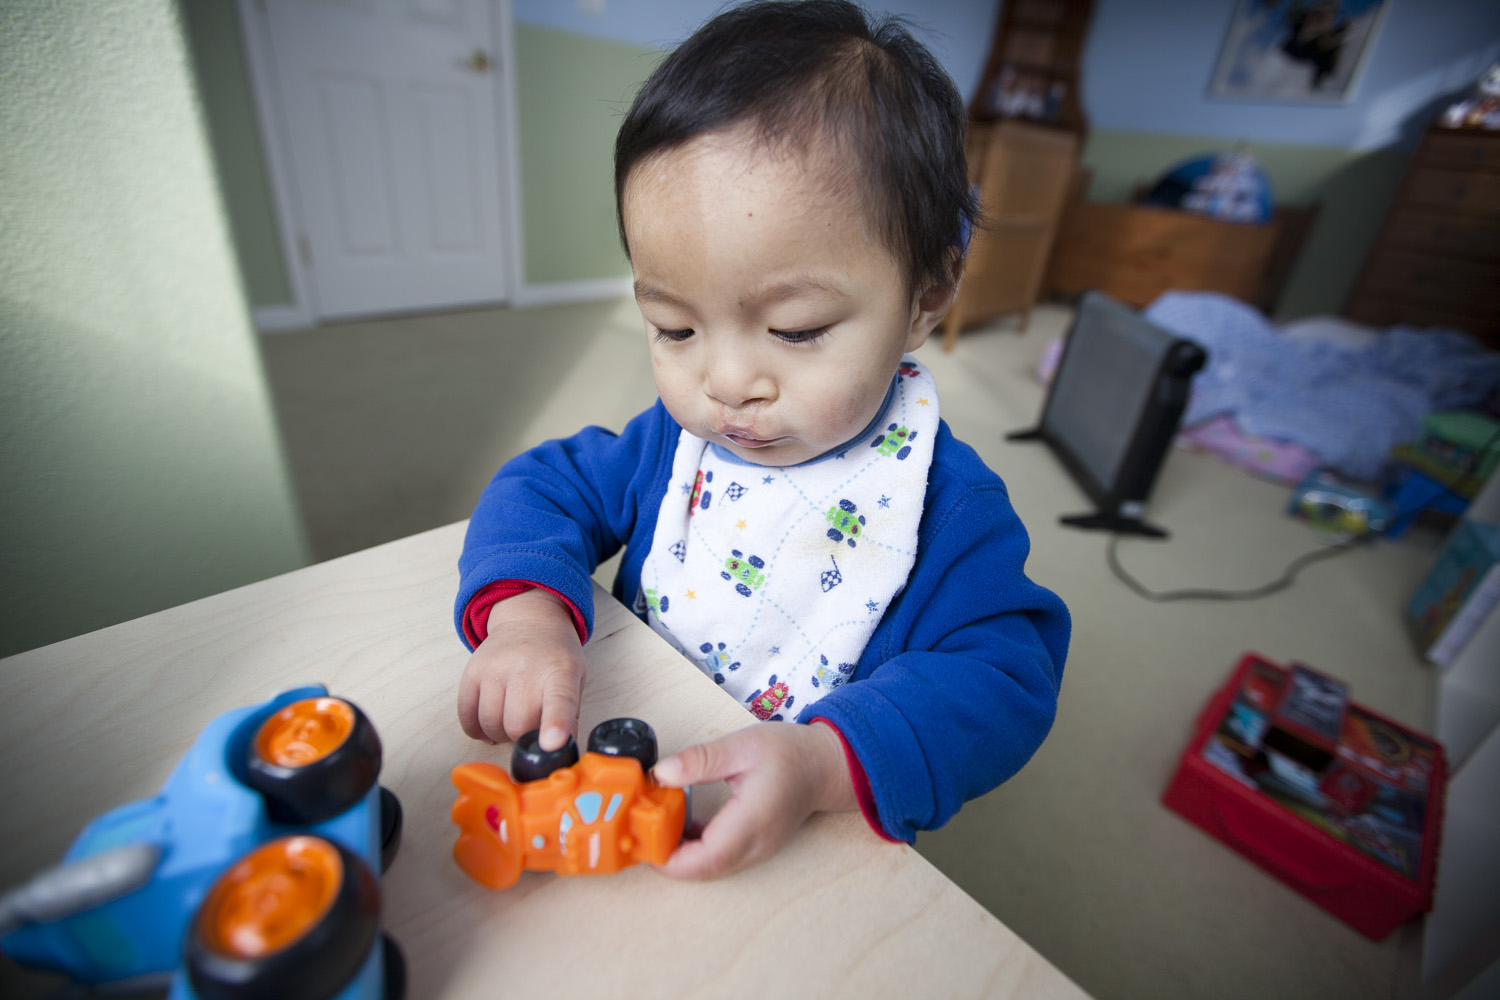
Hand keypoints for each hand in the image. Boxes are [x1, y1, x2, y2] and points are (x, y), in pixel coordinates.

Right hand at [456, 589, 585, 748]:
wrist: (529, 619)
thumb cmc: (554, 656)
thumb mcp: (575, 678)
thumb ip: (570, 715)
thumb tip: (560, 752)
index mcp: (560, 672)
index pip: (559, 701)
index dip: (555, 725)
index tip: (552, 744)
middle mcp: (526, 668)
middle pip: (517, 725)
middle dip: (523, 737)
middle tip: (529, 726)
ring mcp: (496, 668)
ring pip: (490, 724)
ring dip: (500, 734)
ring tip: (510, 720)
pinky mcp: (472, 671)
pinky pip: (467, 717)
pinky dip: (477, 729)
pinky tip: (489, 722)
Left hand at [650, 721, 857, 879]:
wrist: (824, 767)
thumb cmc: (790, 754)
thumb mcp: (742, 746)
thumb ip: (700, 760)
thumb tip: (662, 774)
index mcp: (753, 819)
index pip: (707, 856)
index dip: (670, 858)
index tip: (643, 839)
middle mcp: (756, 844)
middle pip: (704, 869)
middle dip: (667, 857)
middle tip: (640, 828)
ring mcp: (756, 851)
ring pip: (710, 869)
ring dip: (680, 855)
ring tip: (656, 823)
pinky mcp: (754, 849)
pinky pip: (719, 860)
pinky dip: (695, 851)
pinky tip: (680, 825)